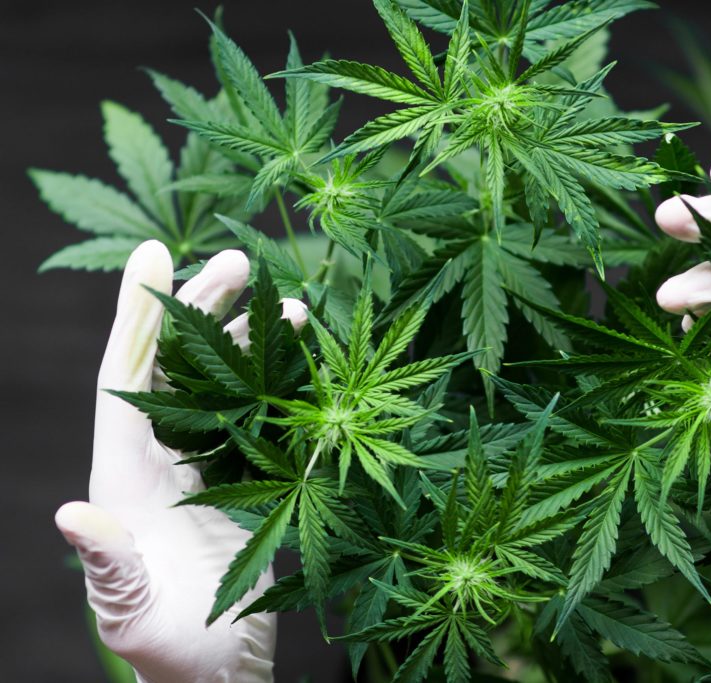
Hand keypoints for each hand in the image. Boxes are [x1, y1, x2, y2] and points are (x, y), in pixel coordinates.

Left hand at [55, 241, 305, 681]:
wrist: (215, 671)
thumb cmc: (166, 651)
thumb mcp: (129, 614)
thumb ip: (108, 566)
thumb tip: (72, 514)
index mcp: (125, 476)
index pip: (125, 378)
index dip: (138, 316)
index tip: (156, 254)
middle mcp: (161, 459)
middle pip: (177, 364)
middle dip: (203, 308)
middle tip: (241, 259)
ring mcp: (204, 468)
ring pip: (221, 385)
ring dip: (250, 341)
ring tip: (291, 303)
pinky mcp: (242, 484)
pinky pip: (258, 420)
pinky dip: (280, 386)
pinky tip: (305, 363)